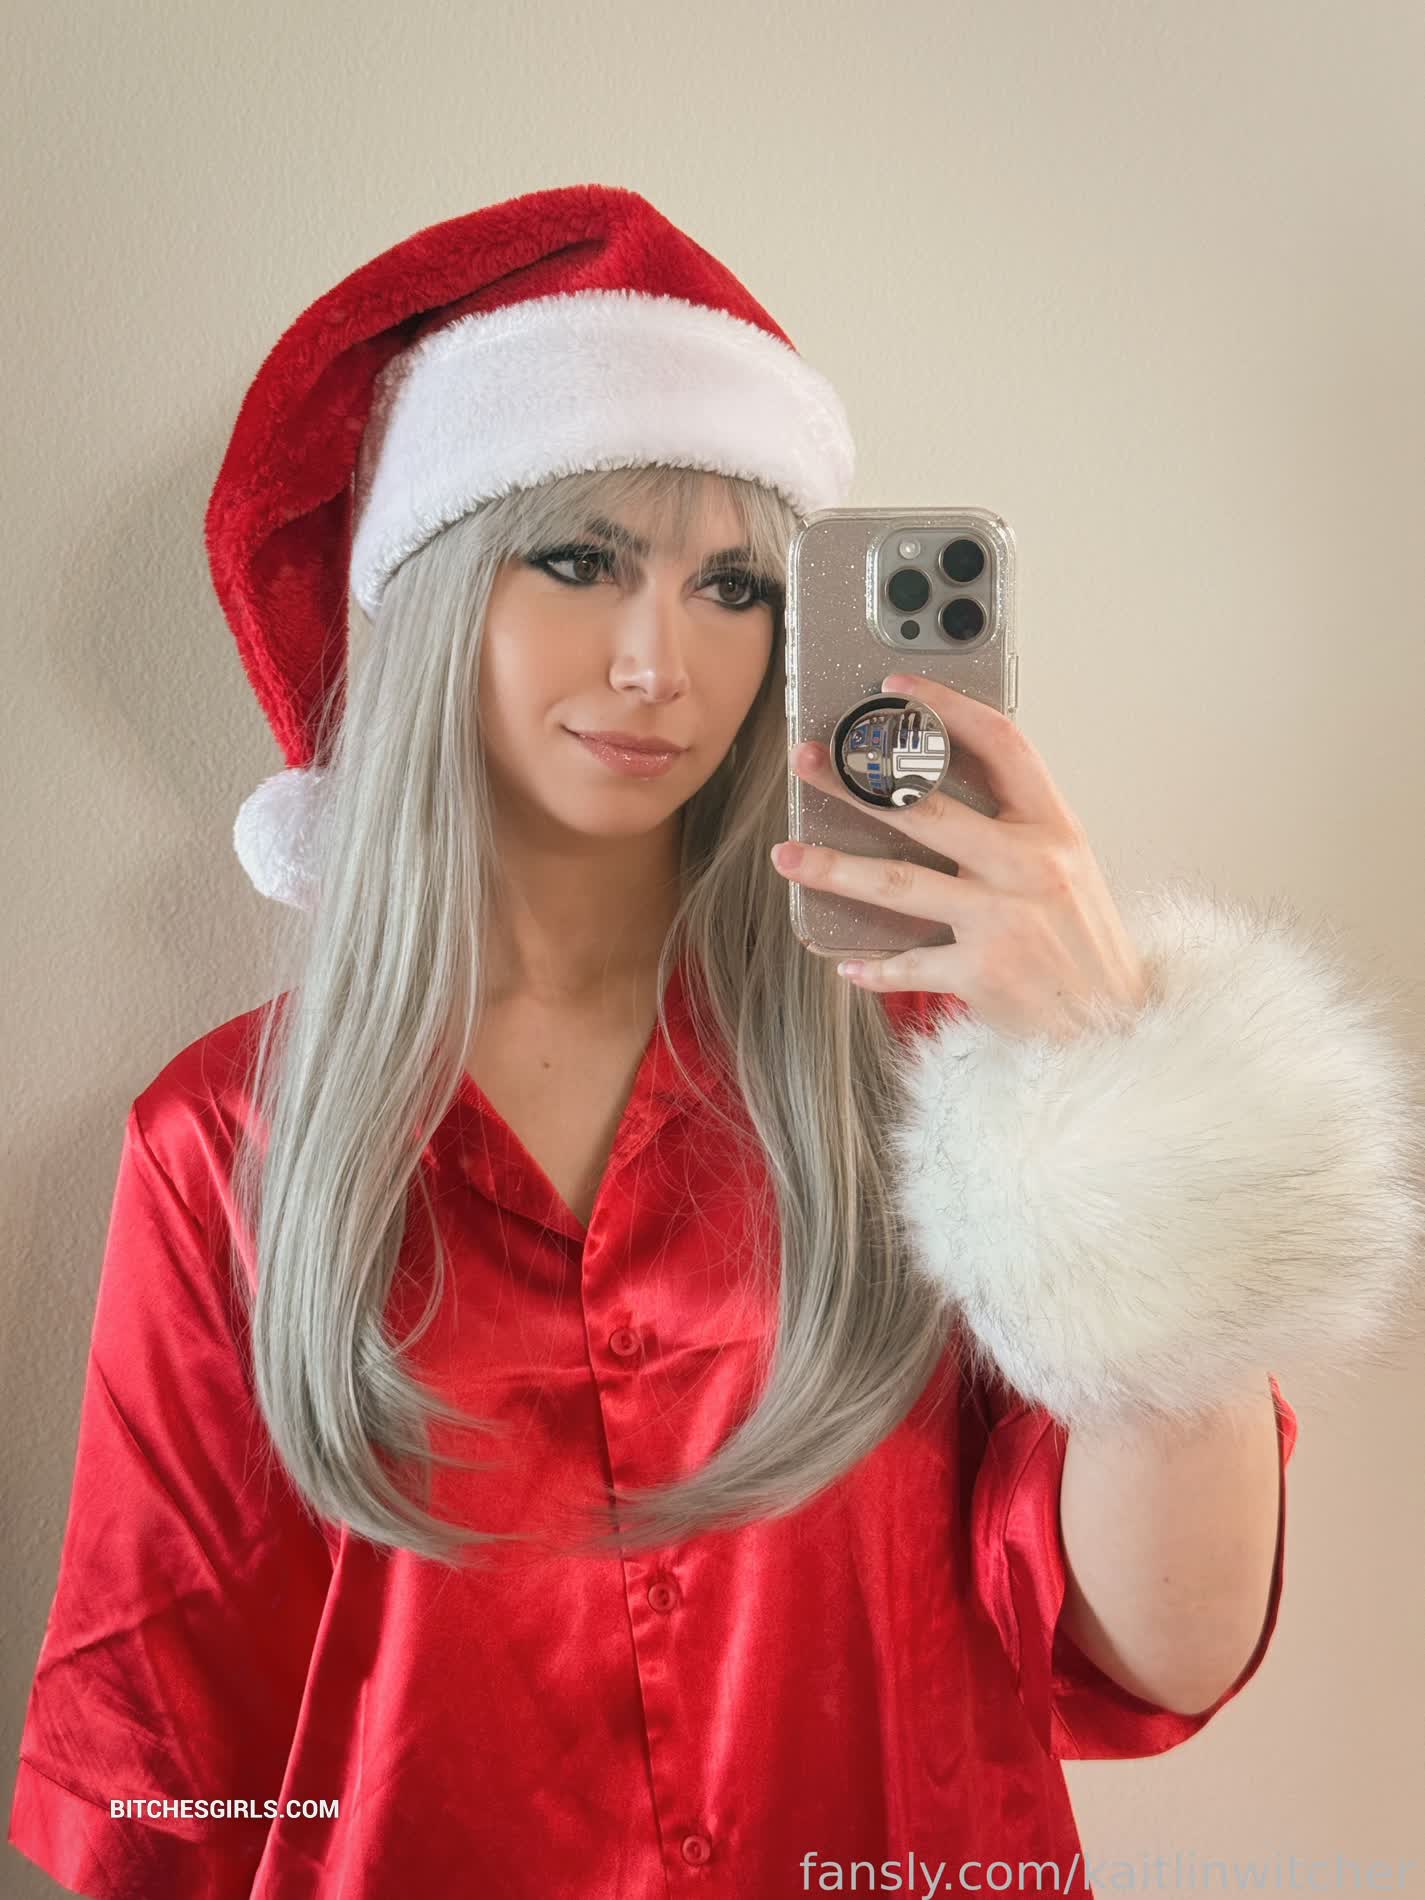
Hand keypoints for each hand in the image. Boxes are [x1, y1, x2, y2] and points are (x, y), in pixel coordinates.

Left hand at [770, 671, 1151, 1044]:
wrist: (1115, 1023)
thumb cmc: (1084, 942)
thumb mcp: (1068, 867)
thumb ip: (1014, 828)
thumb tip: (933, 792)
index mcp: (1053, 828)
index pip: (1000, 743)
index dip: (946, 707)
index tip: (895, 689)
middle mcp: (1029, 865)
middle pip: (926, 809)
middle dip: (854, 783)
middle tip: (807, 762)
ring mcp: (1003, 918)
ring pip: (899, 883)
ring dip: (833, 868)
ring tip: (787, 855)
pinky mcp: (982, 972)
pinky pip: (909, 963)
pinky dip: (873, 967)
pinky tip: (845, 961)